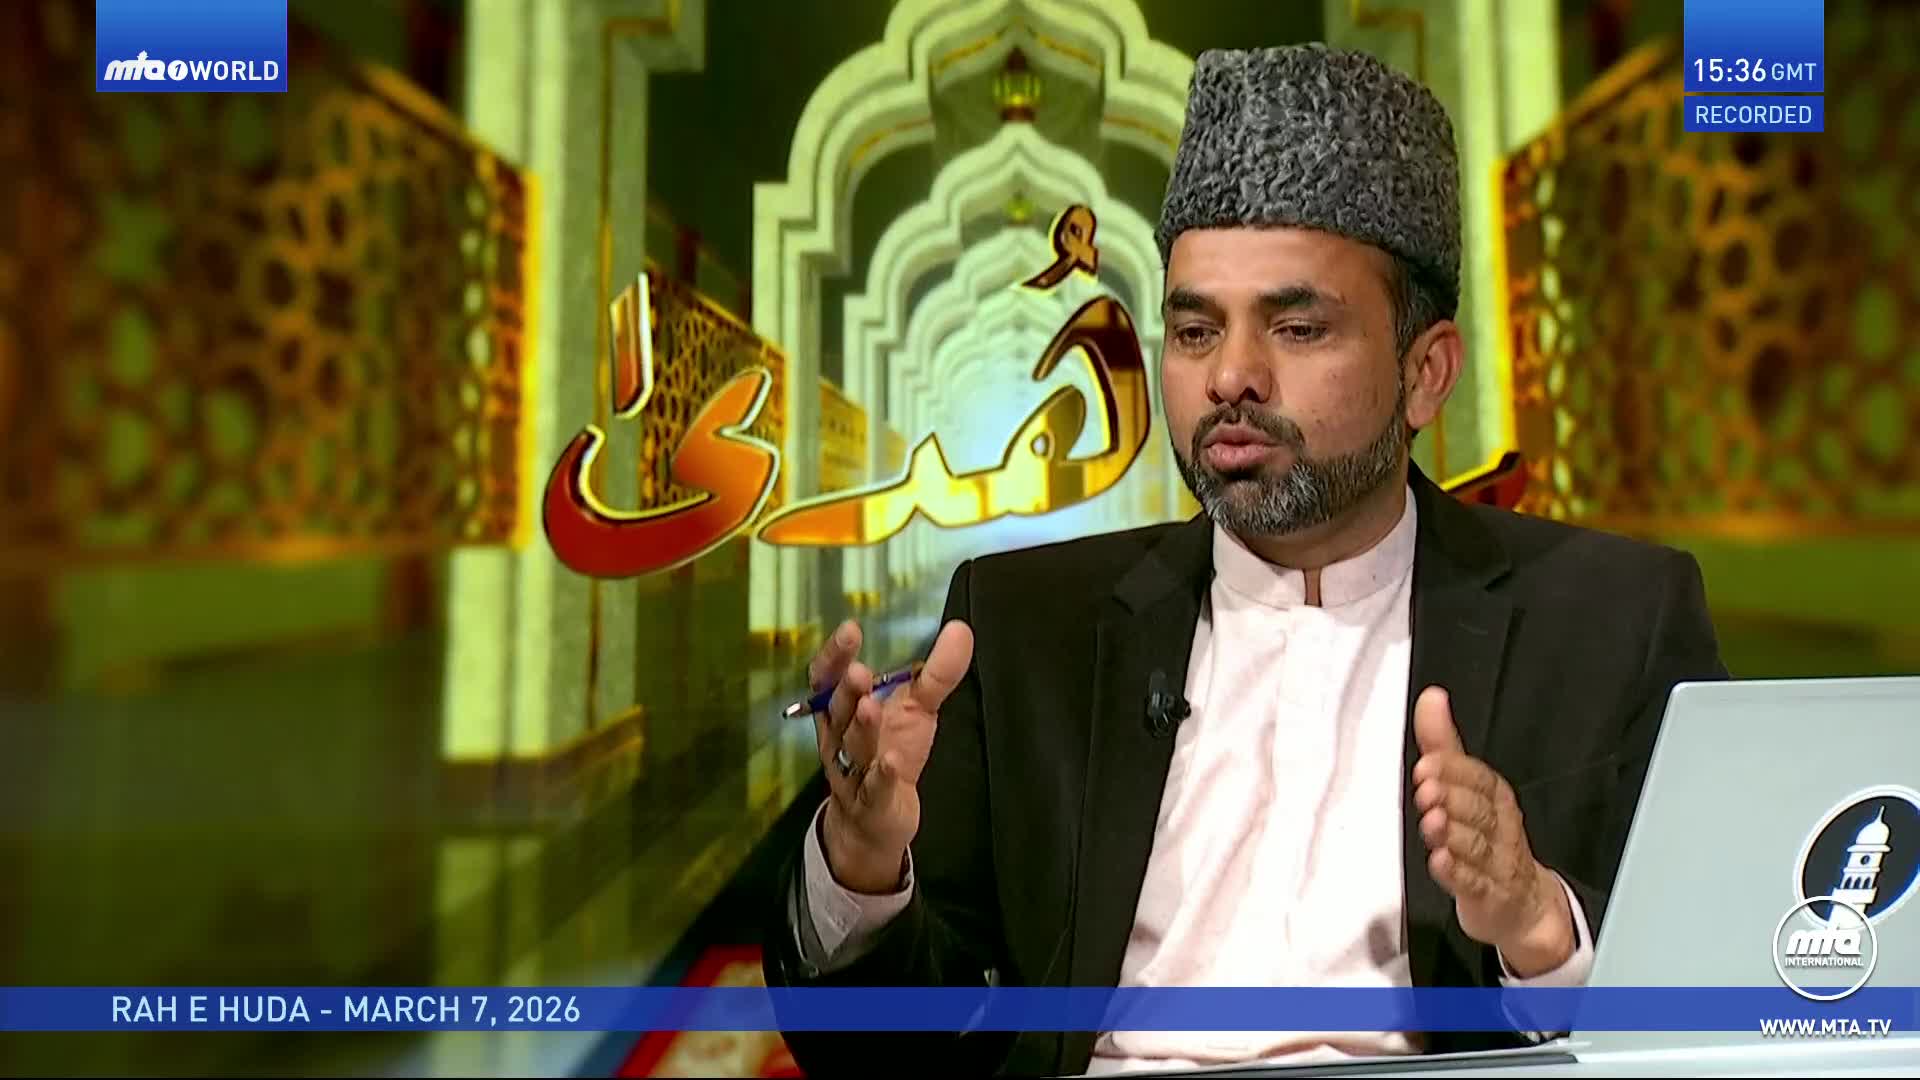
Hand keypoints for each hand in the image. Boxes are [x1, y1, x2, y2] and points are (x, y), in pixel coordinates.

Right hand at [809, 618, 973, 893]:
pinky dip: (880, 775)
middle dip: (846, 691)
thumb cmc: (890, 750)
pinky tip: (890, 762)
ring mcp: (853, 771)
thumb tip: (961, 629)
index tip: (850, 630)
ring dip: (861, 728)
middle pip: (837, 711)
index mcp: (843, 708)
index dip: (835, 655)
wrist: (874, 820)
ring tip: (869, 706)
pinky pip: (873, 788)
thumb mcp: (916, 708)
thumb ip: (935, 672)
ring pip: (852, 747)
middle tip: (859, 671)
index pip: (828, 677)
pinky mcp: (871, 802)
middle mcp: (840, 736)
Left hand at [1411, 686, 1574, 976]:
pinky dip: (1456, 872)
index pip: (1479, 779)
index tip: (1428, 762)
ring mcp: (1496, 863)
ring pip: (1475, 845)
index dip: (1454, 771)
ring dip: (1452, 832)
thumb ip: (1443, 744)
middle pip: (1478, 810)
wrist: (1522, 903)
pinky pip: (1473, 883)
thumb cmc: (1489, 838)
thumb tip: (1431, 698)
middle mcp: (1499, 827)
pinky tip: (1440, 860)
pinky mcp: (1488, 895)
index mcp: (1494, 797)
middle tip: (1427, 788)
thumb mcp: (1466, 787)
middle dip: (1452, 797)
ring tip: (1432, 821)